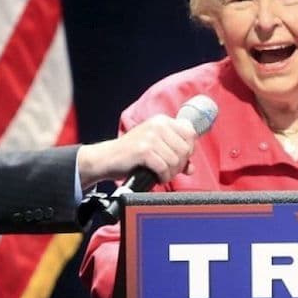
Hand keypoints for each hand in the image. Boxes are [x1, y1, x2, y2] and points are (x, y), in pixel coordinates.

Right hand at [76, 115, 197, 188]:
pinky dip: (163, 177)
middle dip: (180, 165)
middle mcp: (158, 125)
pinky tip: (157, 177)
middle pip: (186, 149)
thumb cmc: (132, 154)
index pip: (191, 133)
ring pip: (176, 160)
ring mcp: (150, 137)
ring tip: (162, 174)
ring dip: (171, 173)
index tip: (179, 158)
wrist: (106, 158)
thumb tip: (191, 168)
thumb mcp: (156, 149)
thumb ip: (175, 156)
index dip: (189, 150)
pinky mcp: (143, 150)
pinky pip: (164, 168)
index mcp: (163, 121)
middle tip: (169, 170)